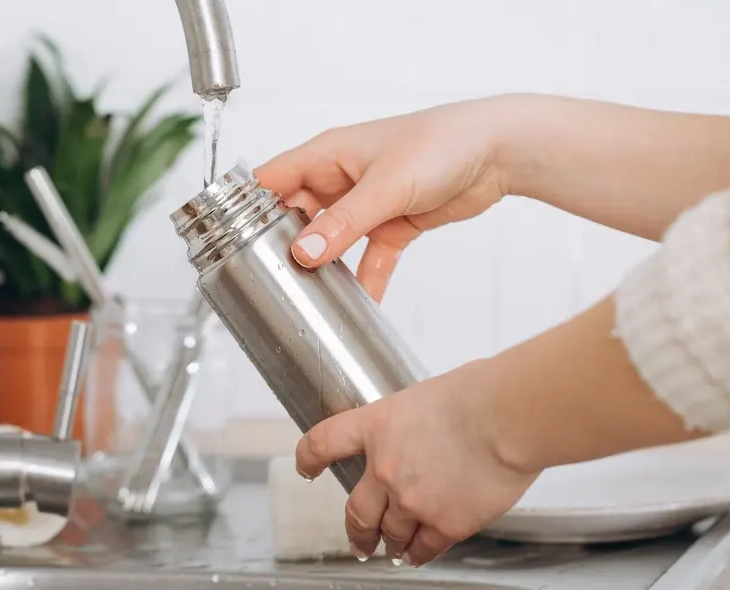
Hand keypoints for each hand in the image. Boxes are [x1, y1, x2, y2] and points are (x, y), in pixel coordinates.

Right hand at [254, 97, 512, 301]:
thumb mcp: (385, 186)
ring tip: (306, 297)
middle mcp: (341, 177)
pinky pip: (369, 257)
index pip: (272, 181)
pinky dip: (365, 279)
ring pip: (331, 240)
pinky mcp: (394, 223)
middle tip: (270, 280)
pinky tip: (361, 304)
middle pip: (296, 215)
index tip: (231, 243)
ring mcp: (367, 202)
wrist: (498, 152)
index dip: (248, 209)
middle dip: (284, 246)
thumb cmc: (441, 145)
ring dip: (323, 266)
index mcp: (327, 154)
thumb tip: (303, 253)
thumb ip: (343, 223)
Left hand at [294, 358, 540, 566]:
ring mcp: (412, 500)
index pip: (325, 442)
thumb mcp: (428, 395)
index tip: (306, 468)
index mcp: (378, 426)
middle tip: (358, 539)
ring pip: (390, 534)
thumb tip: (427, 430)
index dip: (309, 458)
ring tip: (391, 549)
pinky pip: (424, 548)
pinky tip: (416, 554)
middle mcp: (385, 468)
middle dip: (355, 530)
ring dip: (389, 543)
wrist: (507, 418)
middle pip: (356, 511)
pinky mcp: (445, 524)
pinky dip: (417, 553)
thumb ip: (413, 421)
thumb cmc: (481, 394)